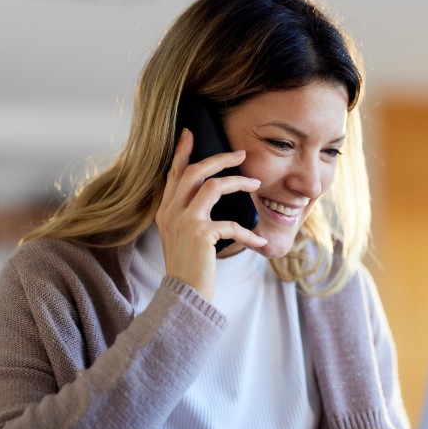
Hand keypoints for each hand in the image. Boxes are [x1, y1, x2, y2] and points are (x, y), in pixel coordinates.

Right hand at [155, 129, 266, 300]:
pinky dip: (248, 233)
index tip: (190, 133)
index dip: (182, 151)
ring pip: (212, 187)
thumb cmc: (189, 268)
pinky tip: (261, 242)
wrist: (182, 295)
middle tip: (240, 154)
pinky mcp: (200, 235)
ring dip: (238, 183)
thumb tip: (211, 194)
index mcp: (166, 210)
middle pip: (194, 171)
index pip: (173, 173)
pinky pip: (230, 224)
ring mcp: (184, 222)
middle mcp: (171, 212)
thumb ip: (190, 215)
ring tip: (256, 184)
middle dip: (219, 158)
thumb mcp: (182, 237)